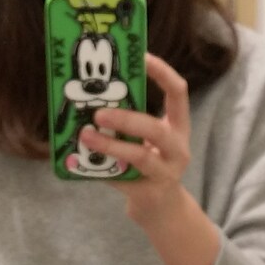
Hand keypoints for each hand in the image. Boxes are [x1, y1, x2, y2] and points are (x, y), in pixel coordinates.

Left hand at [73, 51, 191, 225]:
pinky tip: (85, 161)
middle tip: (99, 113)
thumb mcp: (147, 138)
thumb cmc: (149, 165)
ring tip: (86, 135)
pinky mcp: (149, 193)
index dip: (162, 73)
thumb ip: (130, 119)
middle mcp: (178, 149)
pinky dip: (103, 169)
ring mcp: (165, 174)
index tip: (141, 57)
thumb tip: (90, 95)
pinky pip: (123, 179)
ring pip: (140, 158)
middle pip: (156, 130)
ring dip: (111, 146)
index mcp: (179, 126)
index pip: (178, 92)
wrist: (160, 208)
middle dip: (127, 119)